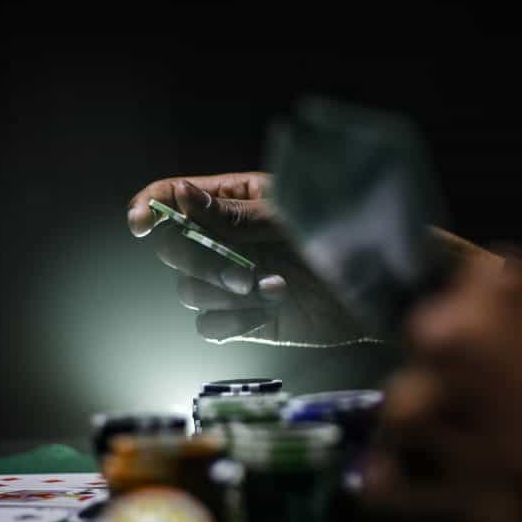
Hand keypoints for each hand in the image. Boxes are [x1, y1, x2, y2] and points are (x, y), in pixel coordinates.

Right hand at [127, 172, 367, 345]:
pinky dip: (231, 322)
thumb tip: (179, 195)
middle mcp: (226, 240)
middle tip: (242, 273)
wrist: (380, 291)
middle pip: (171, 249)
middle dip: (199, 263)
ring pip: (186, 291)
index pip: (172, 197)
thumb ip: (234, 214)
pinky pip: (207, 326)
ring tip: (273, 289)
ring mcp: (232, 280)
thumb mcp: (290, 219)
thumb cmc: (344, 238)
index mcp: (234, 200)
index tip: (141, 223)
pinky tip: (266, 312)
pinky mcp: (243, 319)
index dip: (150, 206)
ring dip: (222, 294)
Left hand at [363, 255, 521, 521]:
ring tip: (467, 459)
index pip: (458, 287)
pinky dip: (399, 491)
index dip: (475, 324)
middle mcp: (446, 336)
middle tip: (484, 412)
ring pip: (399, 409)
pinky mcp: (412, 475)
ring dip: (424, 432)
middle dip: (446, 373)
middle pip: (422, 344)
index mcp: (496, 292)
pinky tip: (436, 497)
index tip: (494, 354)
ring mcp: (423, 407)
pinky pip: (382, 478)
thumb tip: (495, 297)